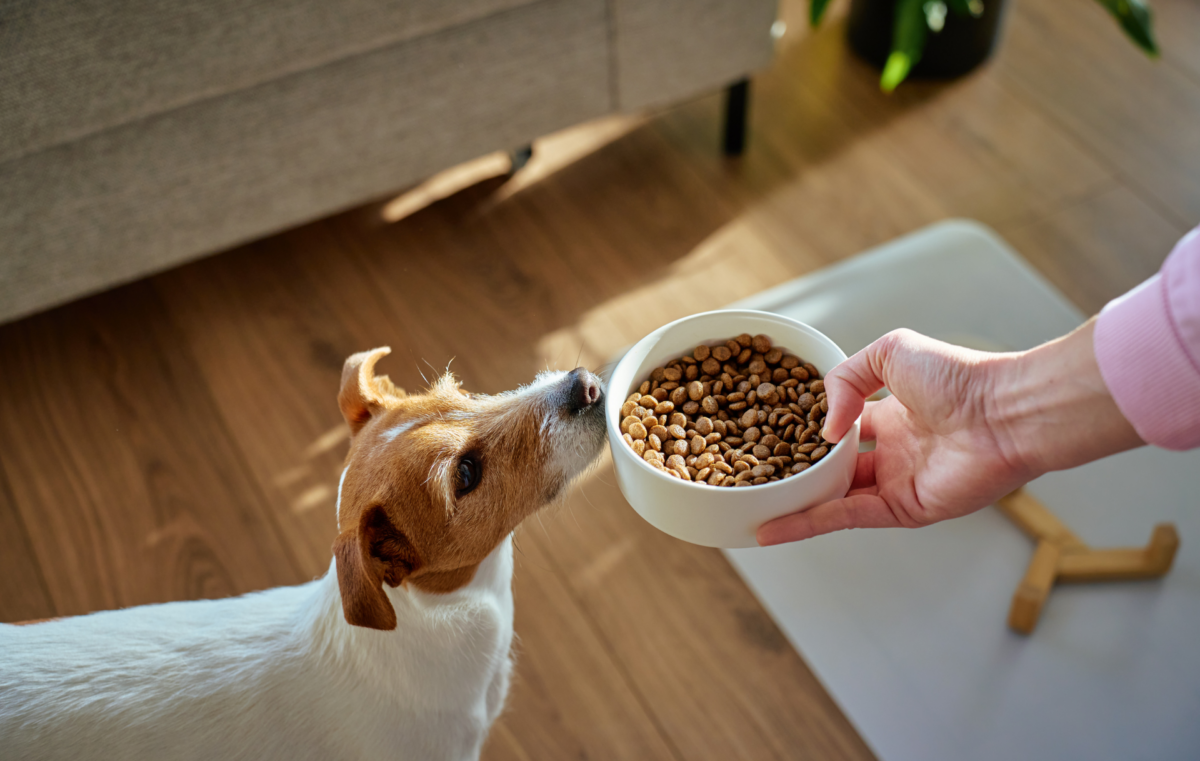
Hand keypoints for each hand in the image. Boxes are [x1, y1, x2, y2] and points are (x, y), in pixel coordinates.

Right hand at [756, 321, 1141, 545]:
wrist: (1003, 410)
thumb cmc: (958, 375)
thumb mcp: (888, 352)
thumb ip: (845, 378)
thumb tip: (824, 429)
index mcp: (892, 415)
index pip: (840, 430)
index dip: (807, 432)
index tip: (770, 434)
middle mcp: (893, 452)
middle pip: (832, 470)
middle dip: (795, 475)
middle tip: (752, 480)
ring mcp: (898, 484)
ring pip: (833, 499)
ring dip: (792, 506)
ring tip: (748, 510)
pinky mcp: (904, 510)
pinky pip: (847, 517)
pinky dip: (808, 524)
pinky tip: (772, 529)